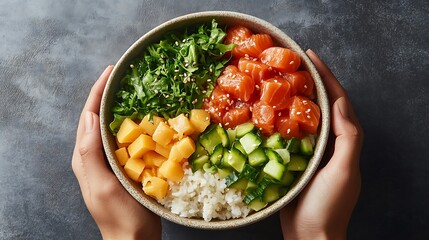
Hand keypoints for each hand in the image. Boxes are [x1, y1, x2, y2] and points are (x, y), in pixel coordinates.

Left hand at [72, 66, 161, 239]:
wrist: (134, 239)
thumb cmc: (120, 217)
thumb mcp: (103, 186)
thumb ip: (90, 154)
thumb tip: (89, 118)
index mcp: (85, 157)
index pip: (88, 117)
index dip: (97, 93)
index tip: (110, 72)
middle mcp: (95, 156)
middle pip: (98, 117)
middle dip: (108, 94)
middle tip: (123, 75)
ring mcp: (110, 161)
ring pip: (112, 126)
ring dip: (121, 106)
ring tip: (134, 89)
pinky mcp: (124, 166)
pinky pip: (127, 139)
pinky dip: (135, 123)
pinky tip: (147, 117)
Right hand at [280, 50, 363, 239]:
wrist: (309, 235)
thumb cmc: (328, 206)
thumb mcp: (344, 171)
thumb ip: (347, 138)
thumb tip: (339, 102)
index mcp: (345, 142)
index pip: (338, 101)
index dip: (327, 77)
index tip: (312, 57)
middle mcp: (330, 143)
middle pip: (322, 104)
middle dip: (312, 81)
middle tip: (295, 62)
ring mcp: (313, 151)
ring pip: (306, 117)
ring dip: (297, 96)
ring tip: (281, 79)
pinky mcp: (296, 160)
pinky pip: (291, 133)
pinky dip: (283, 118)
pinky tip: (270, 110)